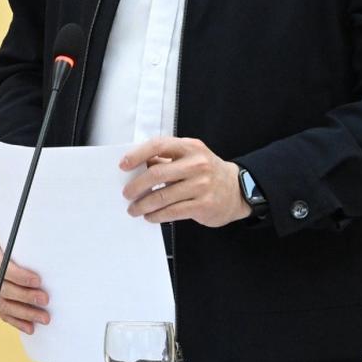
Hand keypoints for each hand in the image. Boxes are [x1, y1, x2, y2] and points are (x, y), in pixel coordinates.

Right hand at [0, 230, 48, 334]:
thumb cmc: (10, 238)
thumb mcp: (13, 235)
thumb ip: (22, 245)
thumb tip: (46, 257)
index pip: (0, 267)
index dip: (19, 276)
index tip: (38, 281)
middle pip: (2, 288)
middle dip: (25, 296)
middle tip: (45, 300)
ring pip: (3, 304)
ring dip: (25, 313)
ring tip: (43, 317)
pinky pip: (3, 313)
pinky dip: (17, 321)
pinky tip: (30, 327)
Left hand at [120, 136, 250, 227]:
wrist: (238, 190)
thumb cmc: (207, 171)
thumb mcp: (190, 156)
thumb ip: (166, 158)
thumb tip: (136, 166)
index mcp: (190, 147)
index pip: (158, 145)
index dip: (137, 155)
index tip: (123, 165)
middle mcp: (196, 164)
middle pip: (157, 174)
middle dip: (136, 186)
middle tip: (126, 194)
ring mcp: (201, 185)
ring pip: (162, 196)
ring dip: (143, 205)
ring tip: (134, 209)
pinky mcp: (203, 205)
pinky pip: (173, 212)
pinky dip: (157, 215)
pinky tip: (150, 216)